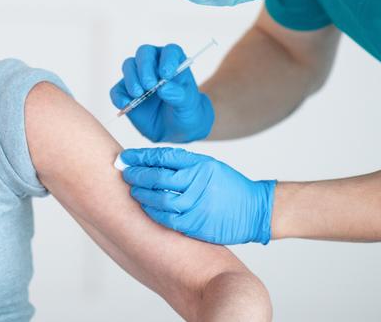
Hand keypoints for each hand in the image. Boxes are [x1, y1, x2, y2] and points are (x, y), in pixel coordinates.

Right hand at [110, 44, 214, 142]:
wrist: (174, 128)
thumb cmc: (185, 110)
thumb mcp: (187, 104)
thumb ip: (178, 95)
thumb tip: (163, 88)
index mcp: (173, 61)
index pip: (170, 52)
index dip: (168, 60)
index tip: (166, 74)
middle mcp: (154, 64)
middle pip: (144, 53)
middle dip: (145, 67)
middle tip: (149, 85)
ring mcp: (137, 76)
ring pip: (128, 66)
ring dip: (132, 79)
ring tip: (139, 94)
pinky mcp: (125, 92)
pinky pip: (117, 90)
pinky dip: (119, 96)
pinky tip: (125, 104)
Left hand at [120, 147, 275, 244]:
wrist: (255, 210)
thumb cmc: (230, 186)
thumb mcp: (210, 165)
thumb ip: (183, 164)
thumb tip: (150, 163)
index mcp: (199, 164)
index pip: (162, 157)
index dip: (140, 157)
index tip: (126, 157)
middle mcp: (197, 182)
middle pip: (157, 177)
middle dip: (137, 174)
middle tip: (125, 173)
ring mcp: (196, 204)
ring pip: (159, 198)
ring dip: (142, 194)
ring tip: (134, 191)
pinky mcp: (196, 224)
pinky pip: (167, 219)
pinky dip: (153, 213)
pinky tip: (146, 208)